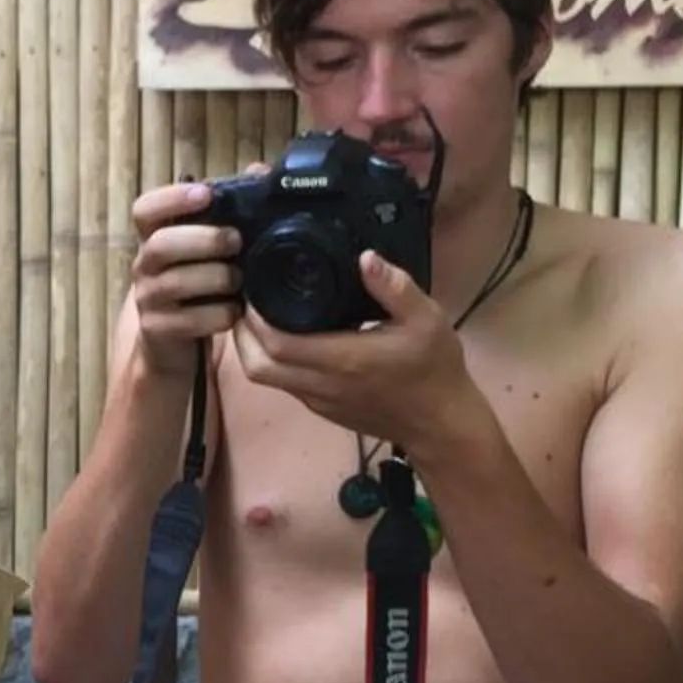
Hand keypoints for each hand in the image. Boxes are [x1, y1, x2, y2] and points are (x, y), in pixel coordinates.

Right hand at [126, 175, 246, 379]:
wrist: (177, 343)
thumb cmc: (200, 285)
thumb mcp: (212, 248)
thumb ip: (231, 211)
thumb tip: (259, 170)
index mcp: (155, 237)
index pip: (145, 209)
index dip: (172, 198)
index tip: (205, 193)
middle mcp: (145, 265)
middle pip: (160, 244)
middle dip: (203, 239)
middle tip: (236, 241)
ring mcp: (148, 298)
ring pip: (175, 283)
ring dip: (214, 278)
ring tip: (239, 280)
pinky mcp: (157, 330)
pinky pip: (186, 321)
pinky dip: (216, 315)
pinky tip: (234, 311)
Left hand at [230, 249, 477, 454]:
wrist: (441, 425)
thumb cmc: (435, 370)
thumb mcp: (427, 319)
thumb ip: (395, 288)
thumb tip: (365, 257)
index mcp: (342, 360)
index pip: (276, 344)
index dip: (254, 318)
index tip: (253, 288)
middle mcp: (321, 385)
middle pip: (256, 366)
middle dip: (241, 334)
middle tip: (245, 301)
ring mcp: (318, 401)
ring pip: (265, 379)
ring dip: (253, 348)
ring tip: (259, 314)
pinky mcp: (322, 409)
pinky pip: (284, 384)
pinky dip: (273, 360)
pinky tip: (285, 336)